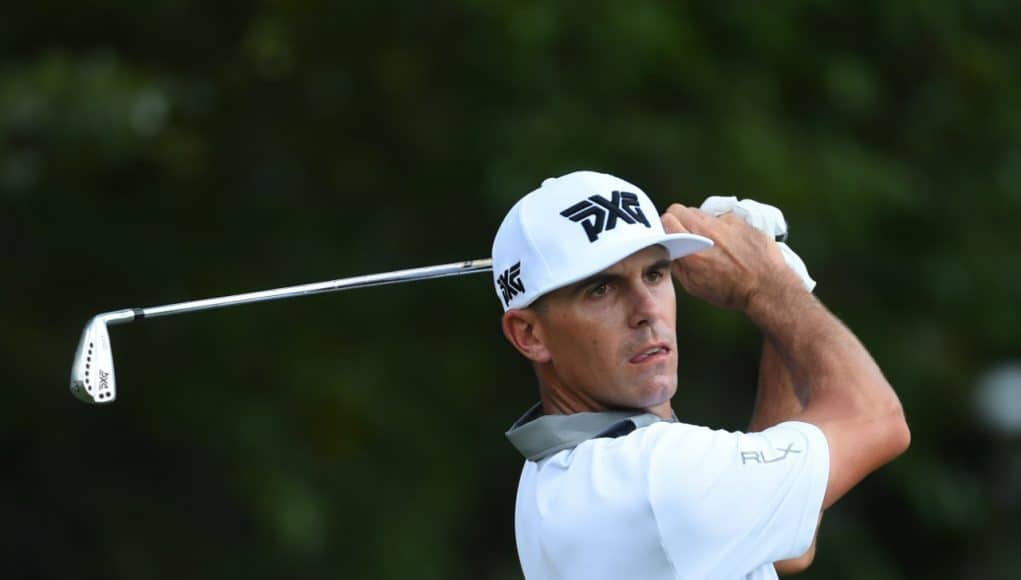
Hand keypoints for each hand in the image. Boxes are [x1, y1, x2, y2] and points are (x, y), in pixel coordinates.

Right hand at [661, 204, 799, 310]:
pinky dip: (722, 227)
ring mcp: (724, 223)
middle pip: (680, 210)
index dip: (665, 227)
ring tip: (711, 242)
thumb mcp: (694, 286)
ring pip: (701, 213)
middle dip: (680, 221)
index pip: (667, 219)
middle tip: (686, 236)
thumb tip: (669, 251)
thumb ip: (678, 264)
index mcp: (691, 249)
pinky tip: (730, 244)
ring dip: (700, 224)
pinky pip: (722, 218)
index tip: (670, 236)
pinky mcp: (740, 220)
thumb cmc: (732, 291)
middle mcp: (706, 231)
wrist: (767, 287)